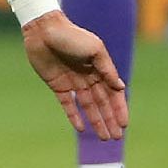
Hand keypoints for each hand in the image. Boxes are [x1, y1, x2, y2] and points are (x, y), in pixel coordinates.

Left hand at [22, 11, 127, 140]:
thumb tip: (121, 87)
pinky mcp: (57, 85)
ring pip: (87, 106)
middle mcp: (88, 77)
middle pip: (101, 103)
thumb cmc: (71, 35)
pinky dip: (74, 116)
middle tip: (116, 137)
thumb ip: (107, 69)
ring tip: (103, 137)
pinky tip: (81, 128)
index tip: (124, 124)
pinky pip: (68, 104)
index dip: (119, 108)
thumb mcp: (95, 49)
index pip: (113, 93)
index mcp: (99, 68)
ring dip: (96, 121)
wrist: (43, 29)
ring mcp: (73, 82)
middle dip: (109, 119)